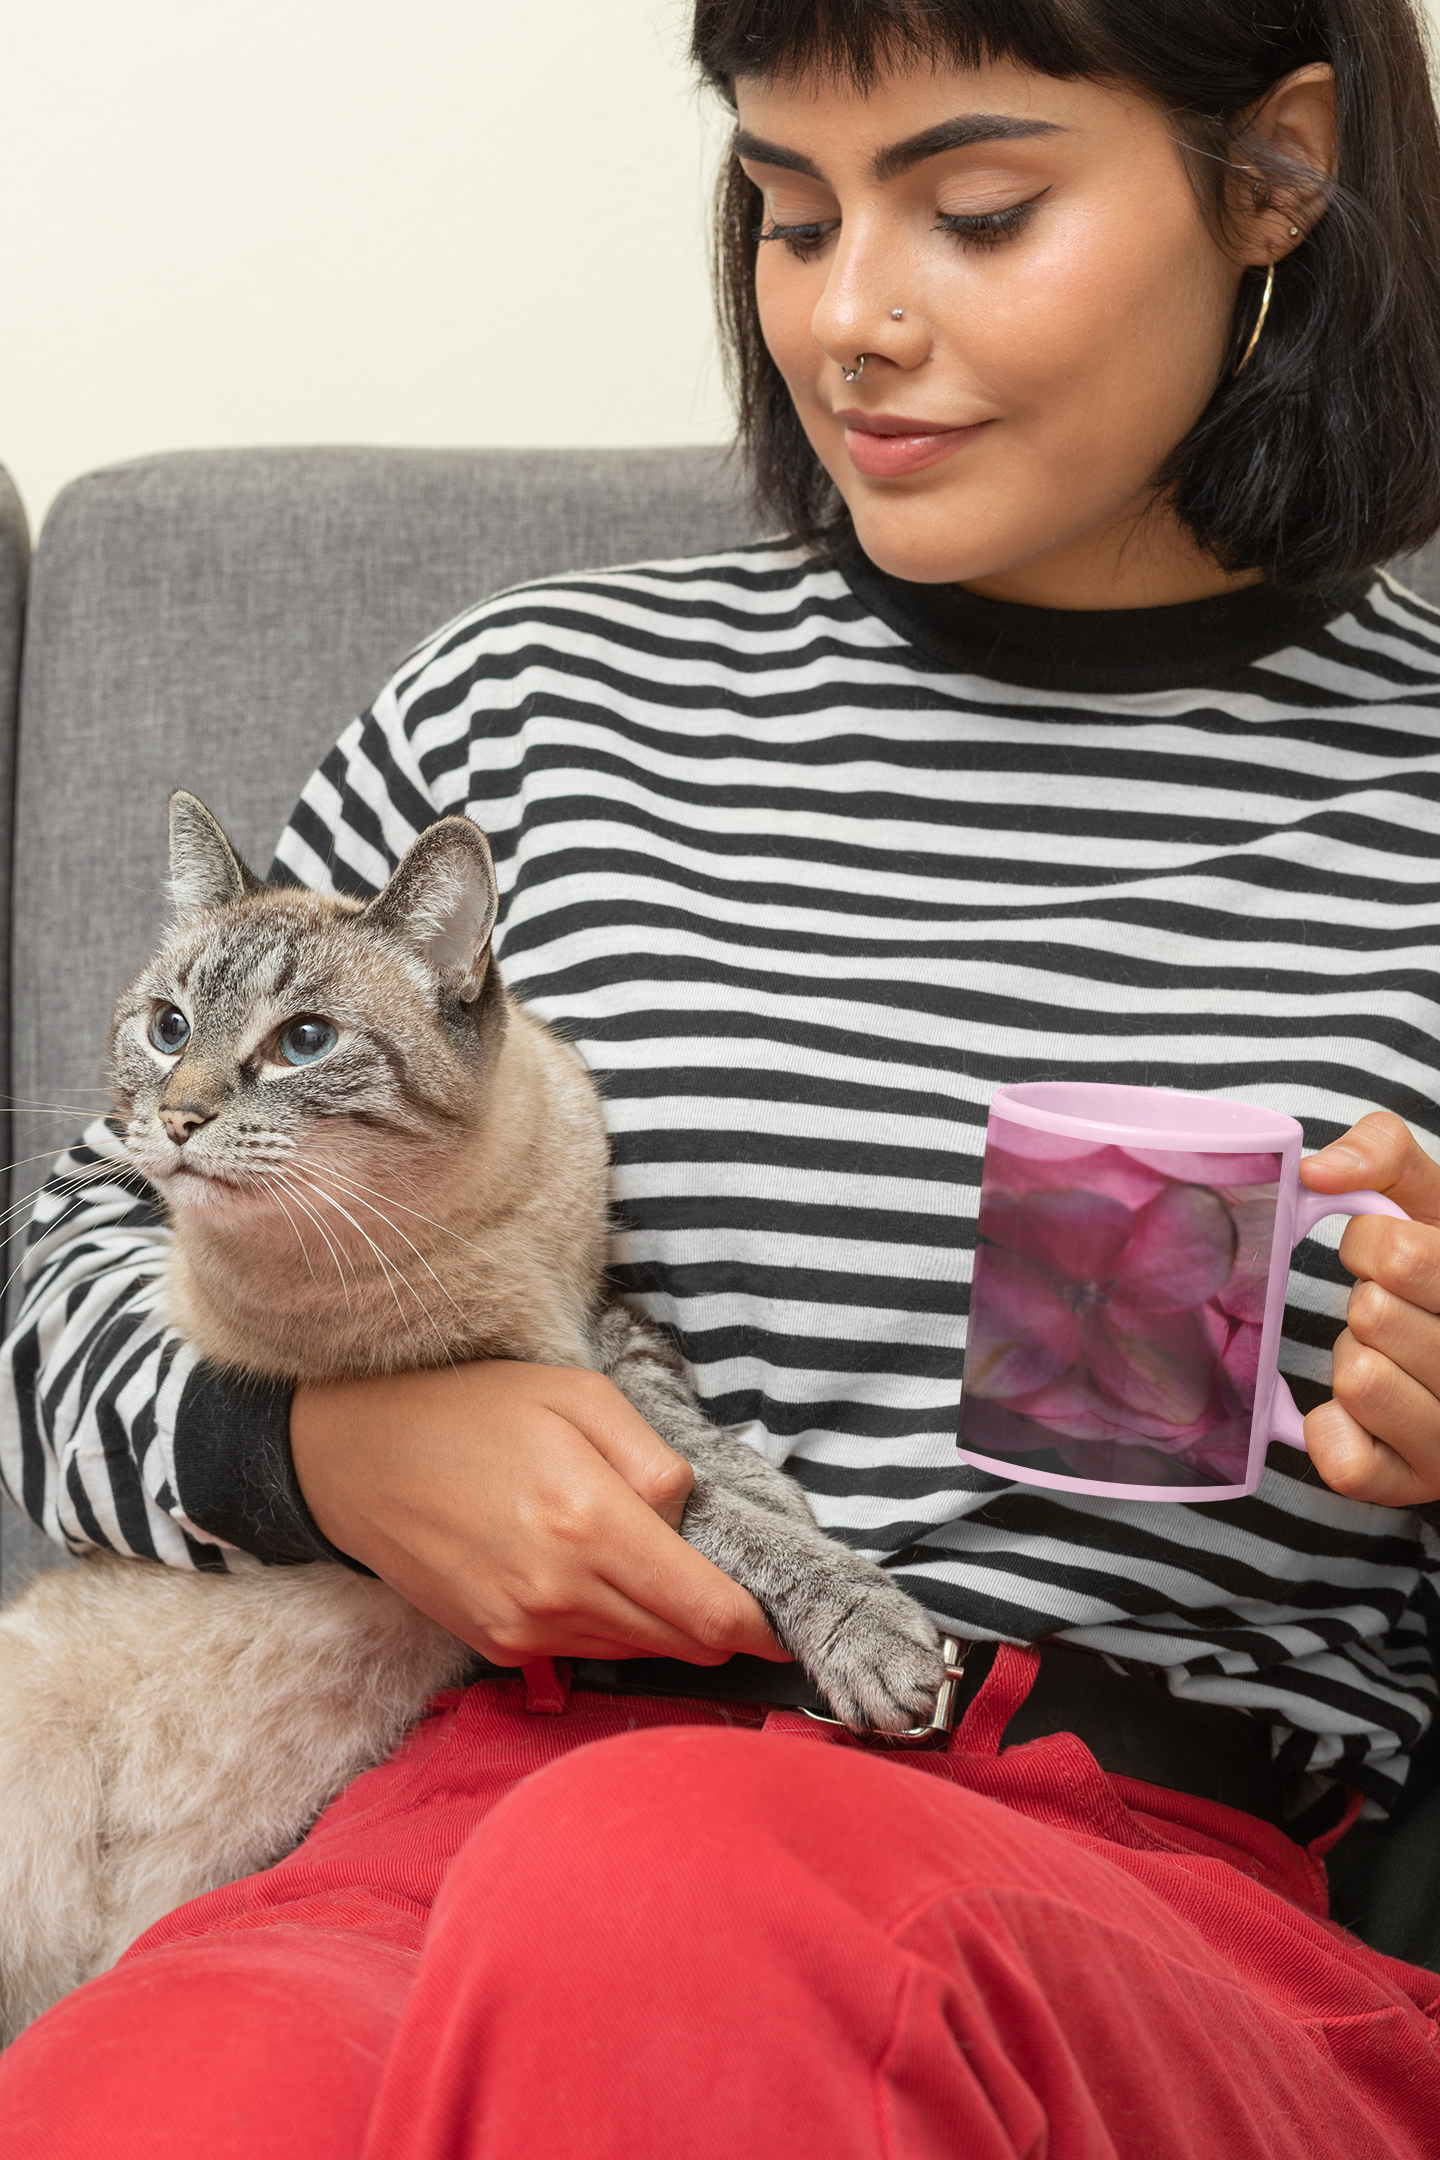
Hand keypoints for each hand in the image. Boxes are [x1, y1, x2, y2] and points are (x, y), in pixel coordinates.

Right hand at [290, 1360, 786, 1664]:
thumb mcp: (576, 1395)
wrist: (353, 1458)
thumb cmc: (471, 1410)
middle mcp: (558, 1594)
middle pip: (680, 1643)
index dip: (757, 1626)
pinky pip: (584, 1651)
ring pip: (635, 1652)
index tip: (782, 1619)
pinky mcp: (496, 1647)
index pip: (707, 1613)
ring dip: (665, 1625)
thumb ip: (652, 1457)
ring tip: (661, 1570)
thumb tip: (689, 1517)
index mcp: (589, 1525)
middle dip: (719, 1624)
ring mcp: (522, 1630)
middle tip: (734, 1588)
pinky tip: (600, 1579)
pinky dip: (612, 1626)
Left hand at [1299, 1112, 1439, 1504]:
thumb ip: (1383, 1153)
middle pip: (1373, 1314)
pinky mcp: (1416, 1486)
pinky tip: (1360, 1417)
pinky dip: (1332, 1431)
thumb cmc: (1434, 1275)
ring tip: (1387, 1360)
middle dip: (1365, 1304)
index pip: (1402, 1254)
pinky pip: (1343, 1459)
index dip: (1371, 1246)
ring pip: (1359, 1378)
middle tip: (1392, 1315)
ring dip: (1352, 1361)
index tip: (1389, 1259)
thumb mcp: (1429, 1200)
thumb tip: (1318, 1171)